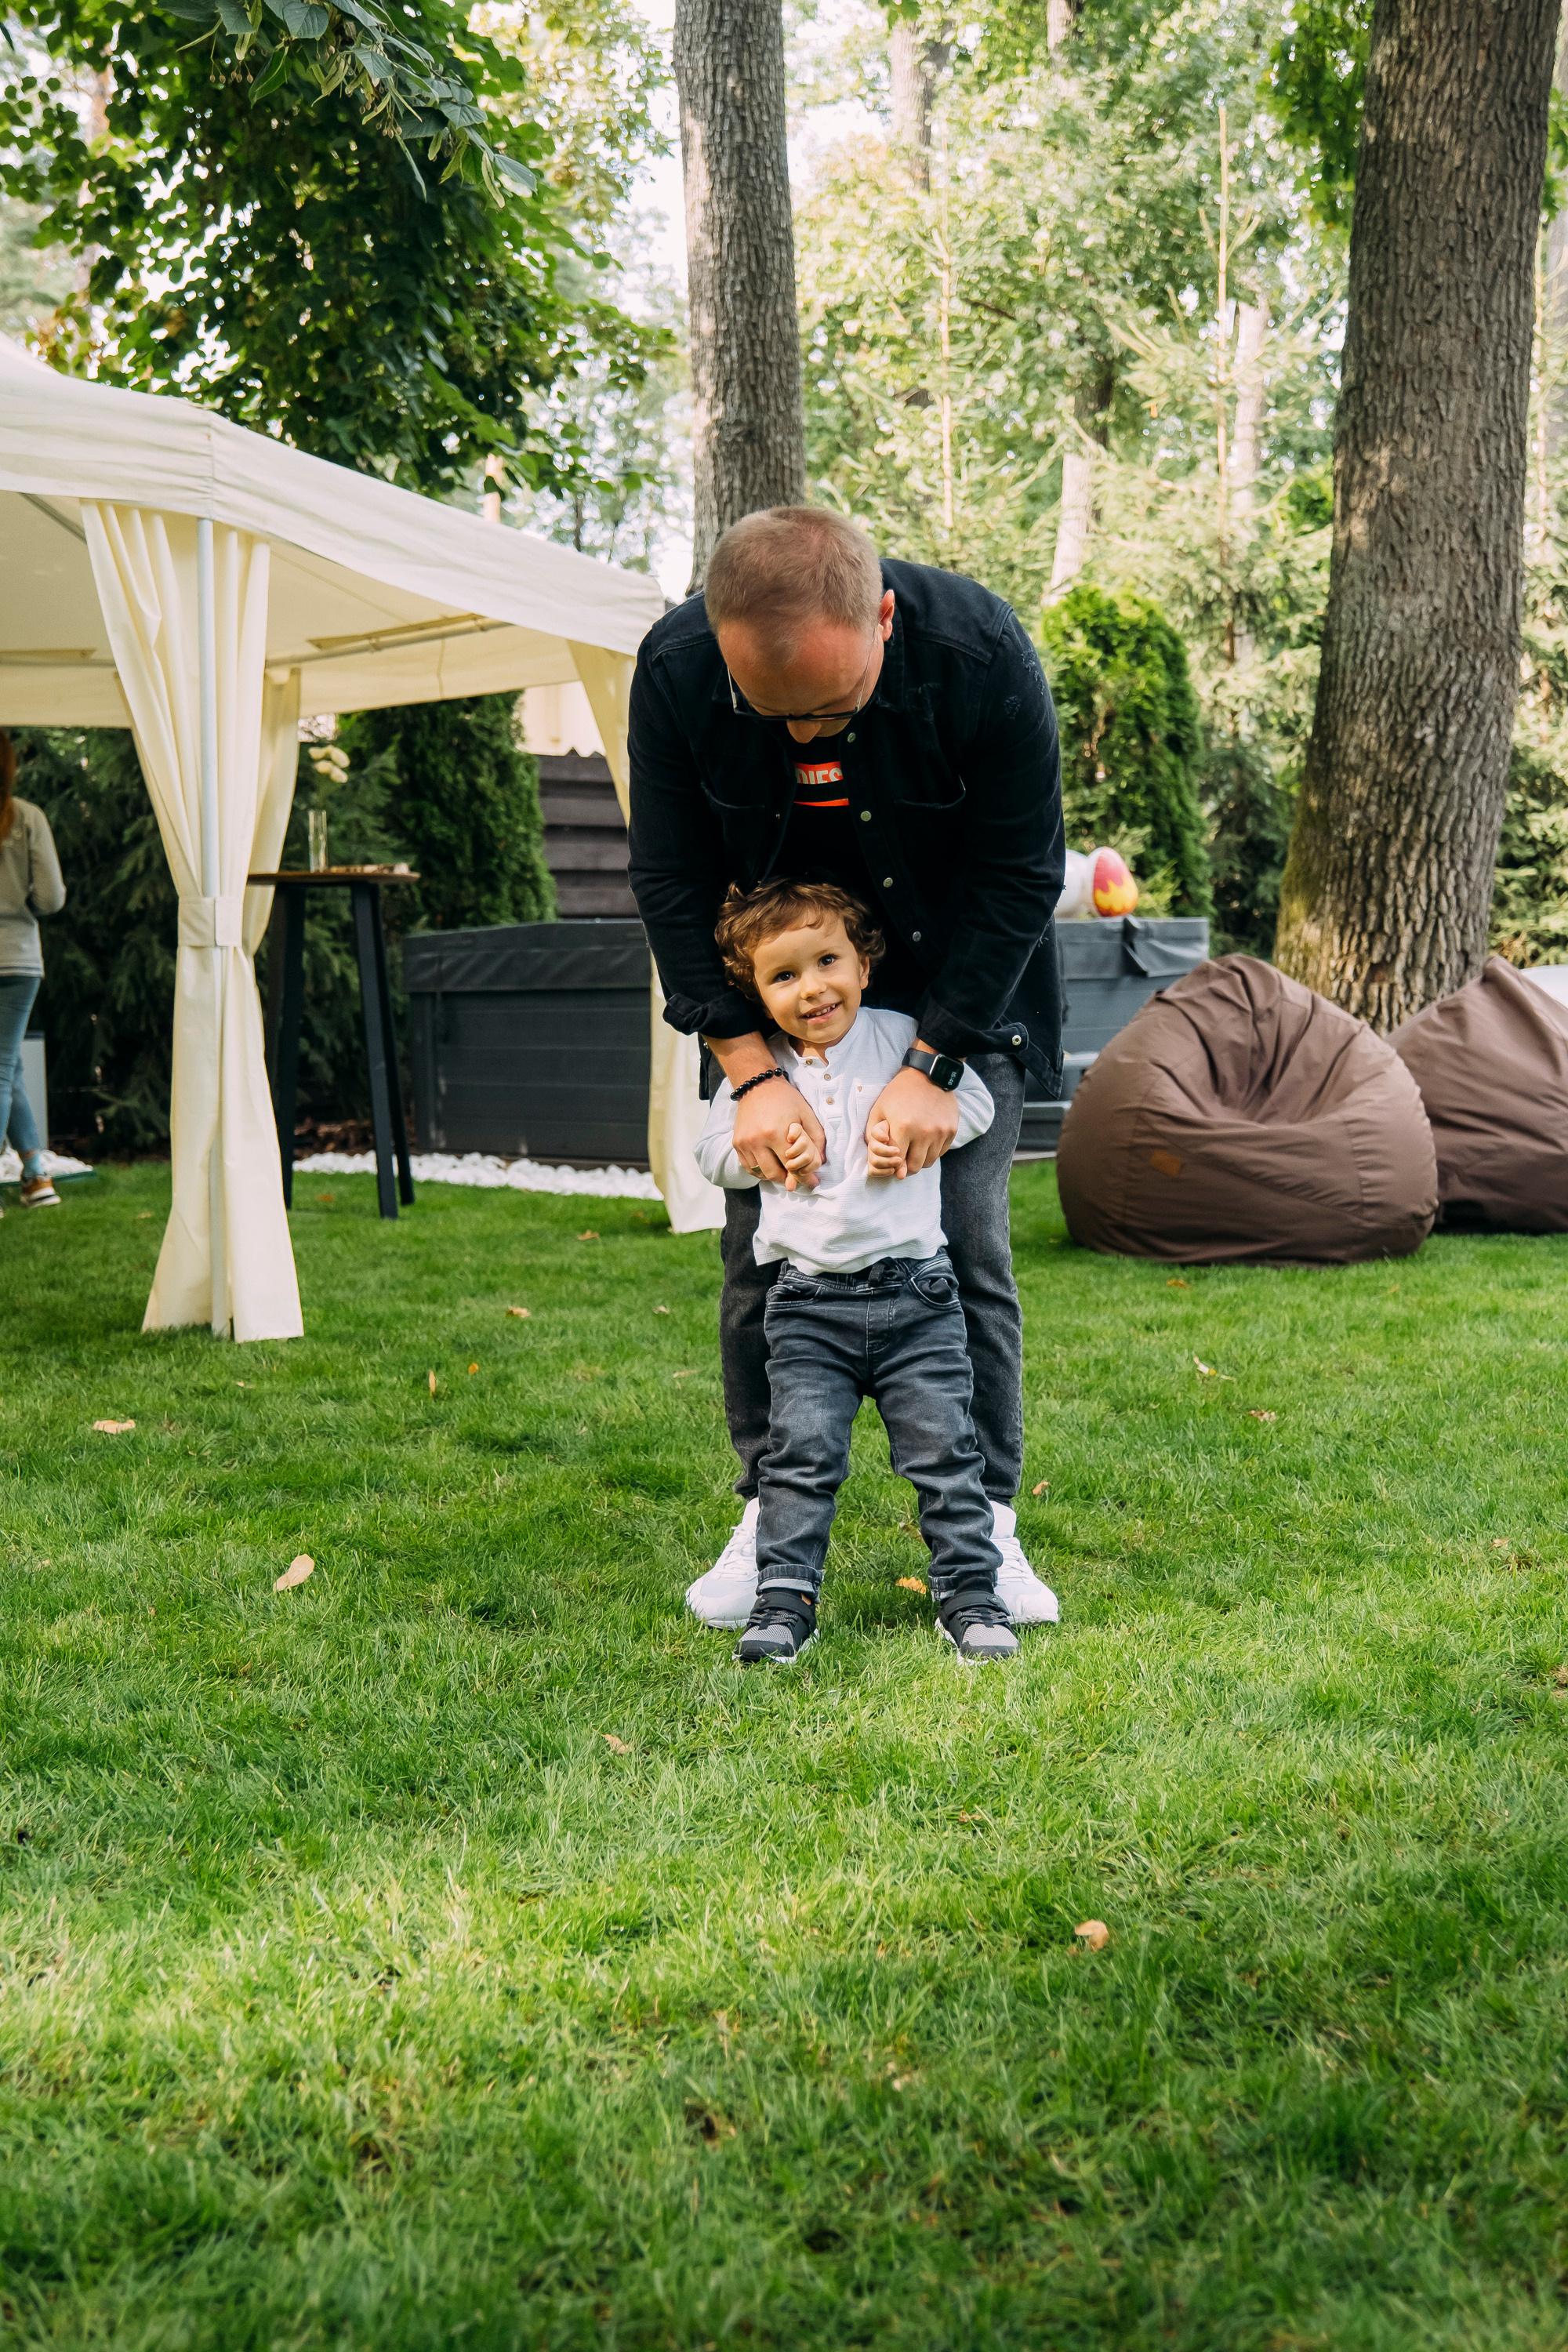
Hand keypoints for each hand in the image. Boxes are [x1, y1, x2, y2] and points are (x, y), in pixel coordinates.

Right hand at [731, 1072, 825, 1186]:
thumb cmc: (785, 1099)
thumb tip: (821, 1162)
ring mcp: (744, 1143)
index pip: (791, 1166)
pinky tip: (770, 1164)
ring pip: (760, 1173)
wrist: (758, 1085)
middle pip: (774, 1174)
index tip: (810, 1182)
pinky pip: (749, 1167)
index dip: (802, 1176)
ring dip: (774, 1176)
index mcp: (775, 1133)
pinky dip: (760, 1171)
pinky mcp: (736, 1144)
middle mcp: (757, 1140)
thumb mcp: (806, 1114)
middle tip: (797, 1179)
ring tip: (784, 1171)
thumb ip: (816, 1139)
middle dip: (788, 1179)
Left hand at [863, 1057, 959, 1178]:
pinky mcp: (951, 1130)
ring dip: (920, 1160)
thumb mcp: (878, 1110)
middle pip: (915, 1167)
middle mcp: (924, 1132)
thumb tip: (879, 1158)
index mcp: (903, 1127)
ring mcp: (940, 1132)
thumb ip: (874, 1136)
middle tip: (903, 1160)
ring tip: (914, 1149)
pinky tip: (926, 1141)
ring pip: (929, 1162)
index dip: (893, 1166)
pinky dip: (933, 1151)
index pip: (897, 1162)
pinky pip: (941, 1152)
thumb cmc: (898, 1093)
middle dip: (906, 1167)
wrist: (927, 1074)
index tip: (892, 1163)